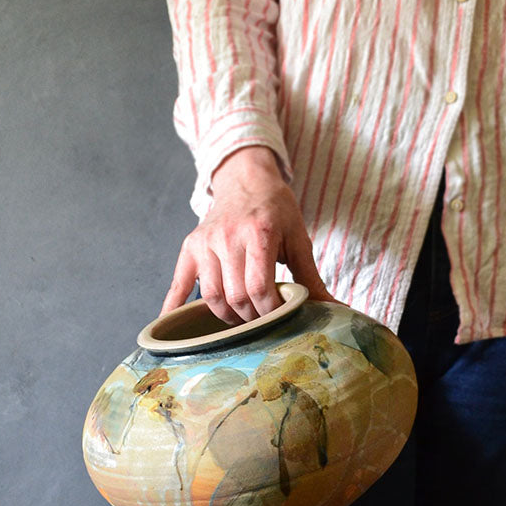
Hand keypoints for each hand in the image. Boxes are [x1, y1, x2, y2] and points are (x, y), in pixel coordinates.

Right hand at [162, 146, 334, 323]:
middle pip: (235, 297)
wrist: (246, 180)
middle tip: (263, 319)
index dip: (270, 311)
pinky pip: (178, 283)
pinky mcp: (189, 248)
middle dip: (252, 316)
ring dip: (227, 315)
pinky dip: (172, 307)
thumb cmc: (276, 210)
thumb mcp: (298, 238)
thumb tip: (333, 309)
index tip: (280, 315)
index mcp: (258, 234)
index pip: (260, 288)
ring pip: (211, 296)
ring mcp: (205, 243)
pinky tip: (171, 325)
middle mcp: (227, 237)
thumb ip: (311, 277)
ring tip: (242, 317)